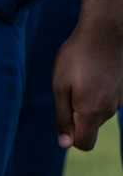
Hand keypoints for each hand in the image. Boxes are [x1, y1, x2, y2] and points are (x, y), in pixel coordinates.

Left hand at [52, 12, 122, 151]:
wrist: (106, 32)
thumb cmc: (77, 57)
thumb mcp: (60, 86)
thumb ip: (62, 117)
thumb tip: (65, 144)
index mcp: (91, 112)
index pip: (84, 144)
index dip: (70, 137)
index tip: (63, 115)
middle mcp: (110, 111)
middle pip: (90, 126)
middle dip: (76, 114)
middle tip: (69, 86)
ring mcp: (120, 100)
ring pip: (99, 112)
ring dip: (87, 101)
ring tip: (81, 74)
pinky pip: (107, 99)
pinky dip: (98, 91)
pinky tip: (93, 71)